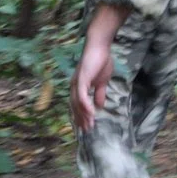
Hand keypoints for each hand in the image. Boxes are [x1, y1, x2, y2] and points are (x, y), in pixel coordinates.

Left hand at [72, 3, 128, 132]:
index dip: (82, 116)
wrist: (100, 46)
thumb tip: (100, 107)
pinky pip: (82, 95)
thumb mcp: (102, 82)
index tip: (87, 127)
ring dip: (84, 115)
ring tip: (89, 125)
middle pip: (76, 106)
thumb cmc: (100, 61)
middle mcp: (75, 86)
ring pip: (78, 103)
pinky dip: (85, 105)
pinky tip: (91, 113)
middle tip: (87, 131)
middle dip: (81, 119)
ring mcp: (77, 82)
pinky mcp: (81, 78)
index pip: (78, 105)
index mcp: (79, 86)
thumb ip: (99, 94)